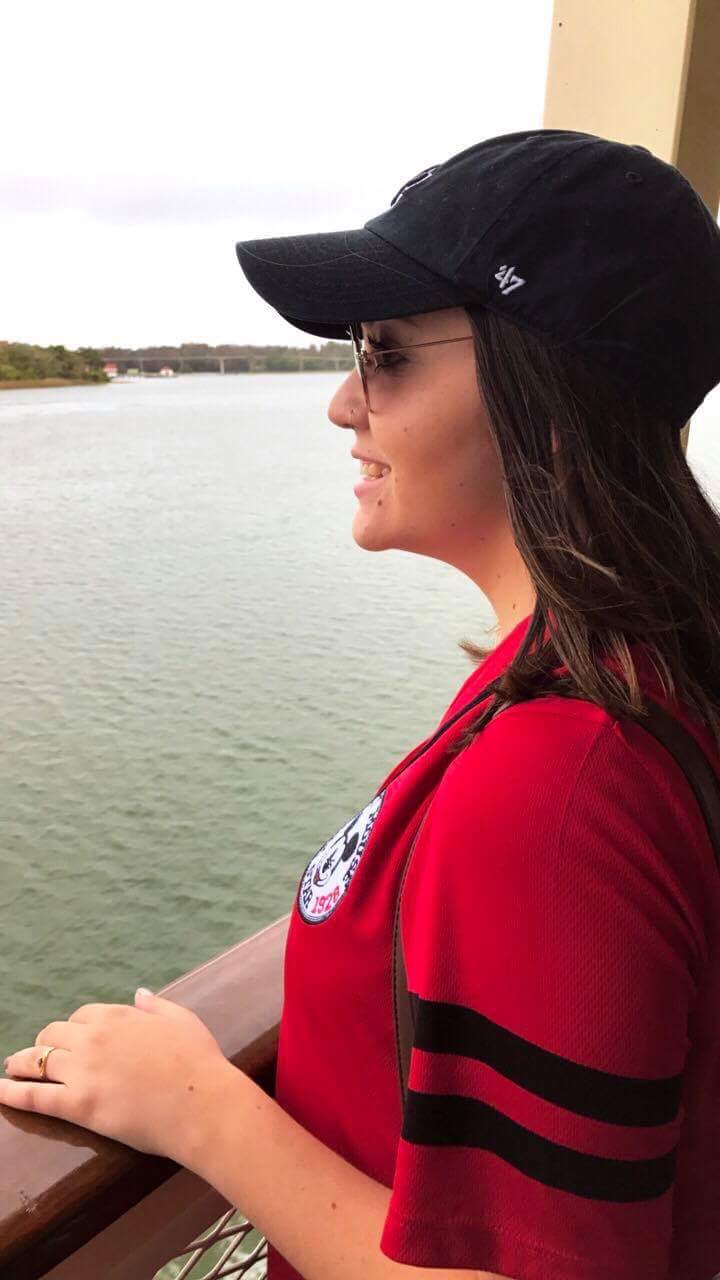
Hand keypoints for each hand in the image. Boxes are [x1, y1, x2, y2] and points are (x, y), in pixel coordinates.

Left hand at [0, 988, 232, 1166]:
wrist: (201, 1104)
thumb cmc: (199, 1062)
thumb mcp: (181, 1020)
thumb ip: (156, 1006)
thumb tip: (139, 994)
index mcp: (118, 1016)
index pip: (81, 1016)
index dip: (75, 1028)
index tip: (73, 1039)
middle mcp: (94, 1038)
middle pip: (53, 1034)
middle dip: (44, 1043)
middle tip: (38, 1056)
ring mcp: (83, 1071)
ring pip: (38, 1060)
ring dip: (20, 1063)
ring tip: (10, 1068)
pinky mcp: (78, 1105)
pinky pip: (35, 1095)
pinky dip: (10, 1092)